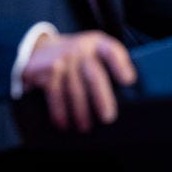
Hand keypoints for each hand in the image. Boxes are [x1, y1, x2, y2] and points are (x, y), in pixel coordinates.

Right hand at [21, 30, 135, 132]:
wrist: (41, 48)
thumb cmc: (77, 58)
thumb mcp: (93, 51)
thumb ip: (111, 64)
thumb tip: (130, 95)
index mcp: (97, 44)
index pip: (111, 50)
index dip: (120, 64)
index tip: (128, 81)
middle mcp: (79, 49)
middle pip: (94, 76)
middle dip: (101, 99)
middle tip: (107, 118)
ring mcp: (61, 60)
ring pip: (74, 90)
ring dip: (80, 112)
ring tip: (85, 127)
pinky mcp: (45, 70)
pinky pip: (54, 94)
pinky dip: (59, 111)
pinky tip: (63, 123)